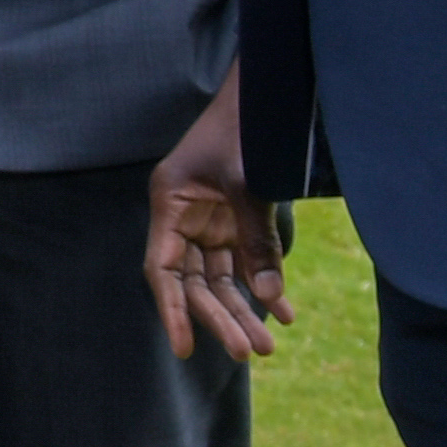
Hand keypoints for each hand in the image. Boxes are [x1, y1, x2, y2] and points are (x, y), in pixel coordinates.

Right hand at [144, 64, 294, 362]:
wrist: (267, 95)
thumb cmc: (246, 129)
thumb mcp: (248, 183)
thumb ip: (257, 242)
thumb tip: (269, 300)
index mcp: (169, 203)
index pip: (162, 269)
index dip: (173, 310)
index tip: (186, 348)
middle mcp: (183, 216)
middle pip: (193, 281)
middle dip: (219, 316)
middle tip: (246, 352)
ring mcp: (209, 220)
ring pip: (219, 277)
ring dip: (243, 309)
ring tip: (267, 346)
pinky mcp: (233, 220)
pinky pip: (244, 263)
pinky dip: (263, 286)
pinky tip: (285, 314)